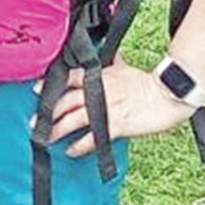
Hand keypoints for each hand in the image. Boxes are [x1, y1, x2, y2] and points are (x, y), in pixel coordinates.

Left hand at [41, 60, 192, 158]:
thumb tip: (110, 53)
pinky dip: (80, 145)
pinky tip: (71, 151)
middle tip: (35, 120)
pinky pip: (93, 137)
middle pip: (66, 100)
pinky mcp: (116, 124)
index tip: (36, 89)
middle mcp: (99, 90)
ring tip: (46, 137)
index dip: (51, 83)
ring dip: (58, 129)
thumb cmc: (150, 81)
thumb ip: (114, 62)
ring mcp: (106, 108)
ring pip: (74, 118)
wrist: (169, 93)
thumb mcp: (127, 67)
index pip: (70, 77)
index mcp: (101, 75)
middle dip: (49, 111)